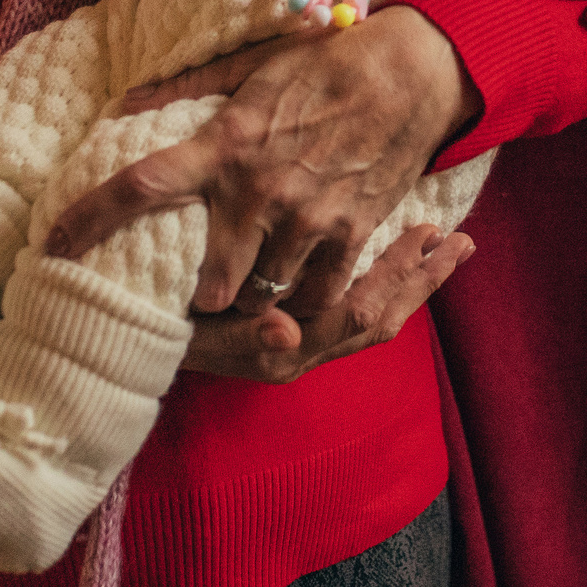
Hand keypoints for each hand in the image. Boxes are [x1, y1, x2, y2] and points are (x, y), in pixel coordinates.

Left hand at [48, 6, 480, 319]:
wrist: (411, 70)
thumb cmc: (325, 62)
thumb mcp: (249, 65)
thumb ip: (184, 89)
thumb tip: (125, 103)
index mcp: (226, 145)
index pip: (141, 185)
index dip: (89, 218)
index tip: (53, 246)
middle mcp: (260, 189)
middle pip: (206, 281)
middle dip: (196, 293)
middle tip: (189, 292)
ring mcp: (308, 217)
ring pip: (260, 294)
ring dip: (248, 298)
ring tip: (242, 293)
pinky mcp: (351, 233)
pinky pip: (315, 295)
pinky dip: (301, 300)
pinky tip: (295, 288)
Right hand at [180, 224, 472, 381]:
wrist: (127, 354)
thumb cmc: (156, 329)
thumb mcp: (193, 335)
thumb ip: (241, 337)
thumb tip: (286, 334)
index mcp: (284, 349)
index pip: (360, 311)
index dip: (398, 274)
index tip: (431, 231)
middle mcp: (300, 354)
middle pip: (379, 316)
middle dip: (421, 279)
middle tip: (460, 239)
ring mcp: (300, 349)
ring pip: (373, 319)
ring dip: (412, 285)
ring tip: (448, 246)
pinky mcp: (294, 340)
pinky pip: (354, 318)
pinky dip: (385, 289)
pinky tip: (402, 261)